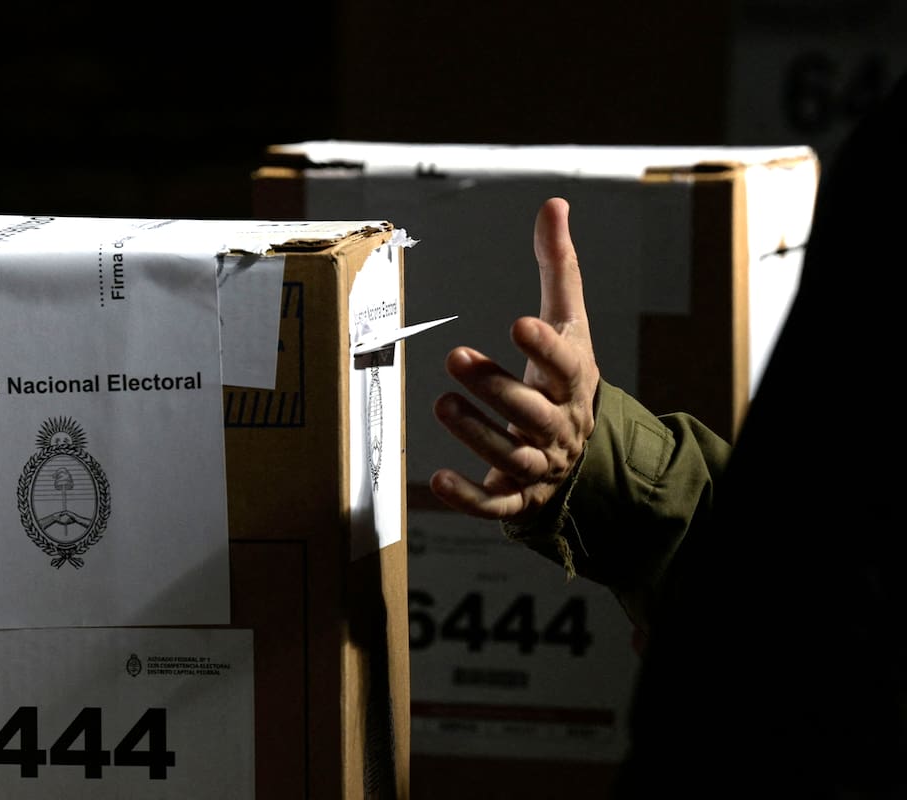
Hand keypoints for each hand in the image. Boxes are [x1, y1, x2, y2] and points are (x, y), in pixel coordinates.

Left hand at [429, 197, 599, 521]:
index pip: (568, 366)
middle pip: (534, 412)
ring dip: (476, 433)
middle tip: (455, 357)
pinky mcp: (519, 499)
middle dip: (497, 387)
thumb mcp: (567, 323)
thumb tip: (553, 204)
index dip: (545, 347)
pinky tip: (435, 480)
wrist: (583, 455)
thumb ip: (558, 268)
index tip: (520, 323)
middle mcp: (560, 428)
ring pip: (512, 456)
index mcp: (576, 383)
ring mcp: (540, 466)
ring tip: (442, 403)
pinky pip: (496, 507)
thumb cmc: (564, 378)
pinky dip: (468, 498)